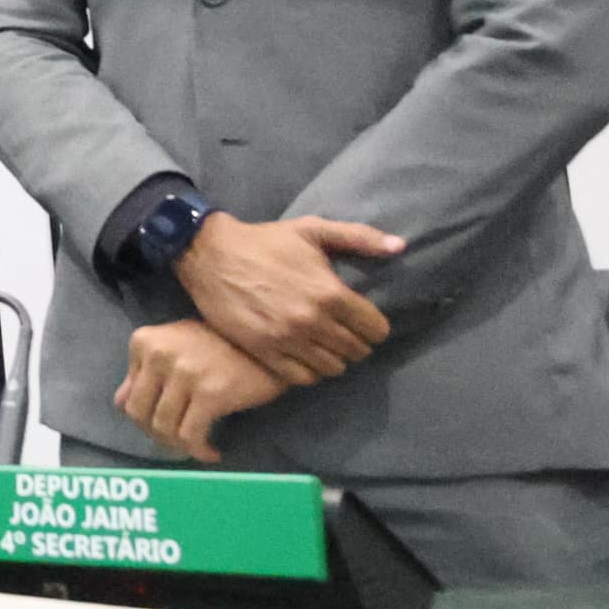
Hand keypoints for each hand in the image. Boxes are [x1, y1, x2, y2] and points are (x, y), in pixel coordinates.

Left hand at [115, 320, 285, 463]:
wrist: (265, 345)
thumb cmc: (219, 345)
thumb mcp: (174, 346)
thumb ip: (145, 371)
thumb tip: (120, 403)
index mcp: (144, 341)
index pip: (126, 396)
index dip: (144, 418)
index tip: (164, 426)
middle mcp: (158, 354)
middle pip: (139, 414)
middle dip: (156, 435)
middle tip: (177, 443)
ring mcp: (184, 373)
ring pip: (163, 428)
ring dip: (178, 446)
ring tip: (195, 446)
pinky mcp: (210, 394)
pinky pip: (191, 436)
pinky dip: (198, 451)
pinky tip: (212, 452)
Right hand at [173, 212, 400, 383]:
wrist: (209, 253)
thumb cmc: (265, 241)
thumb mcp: (312, 230)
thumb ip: (358, 238)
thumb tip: (400, 247)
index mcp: (330, 293)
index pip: (376, 329)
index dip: (374, 326)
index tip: (363, 321)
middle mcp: (313, 322)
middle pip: (356, 351)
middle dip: (356, 343)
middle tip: (343, 332)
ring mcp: (287, 340)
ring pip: (332, 368)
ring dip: (334, 359)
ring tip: (325, 346)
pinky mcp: (264, 352)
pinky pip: (302, 378)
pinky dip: (310, 371)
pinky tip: (305, 356)